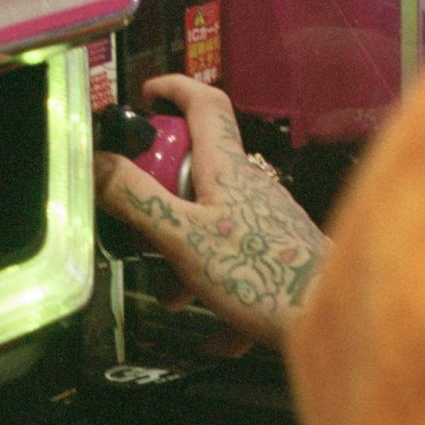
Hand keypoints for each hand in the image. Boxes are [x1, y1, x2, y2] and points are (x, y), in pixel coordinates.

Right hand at [93, 74, 328, 349]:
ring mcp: (266, 217)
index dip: (174, 89)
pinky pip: (238, 261)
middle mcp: (248, 182)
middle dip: (164, 193)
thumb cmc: (260, 272)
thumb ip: (137, 199)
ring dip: (186, 251)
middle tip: (140, 221)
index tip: (146, 96)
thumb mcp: (184, 237)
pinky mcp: (280, 253)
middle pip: (200, 167)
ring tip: (172, 296)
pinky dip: (219, 289)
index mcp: (224, 165)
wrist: (330, 317)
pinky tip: (217, 335)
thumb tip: (94, 161)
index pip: (204, 102)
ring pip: (214, 220)